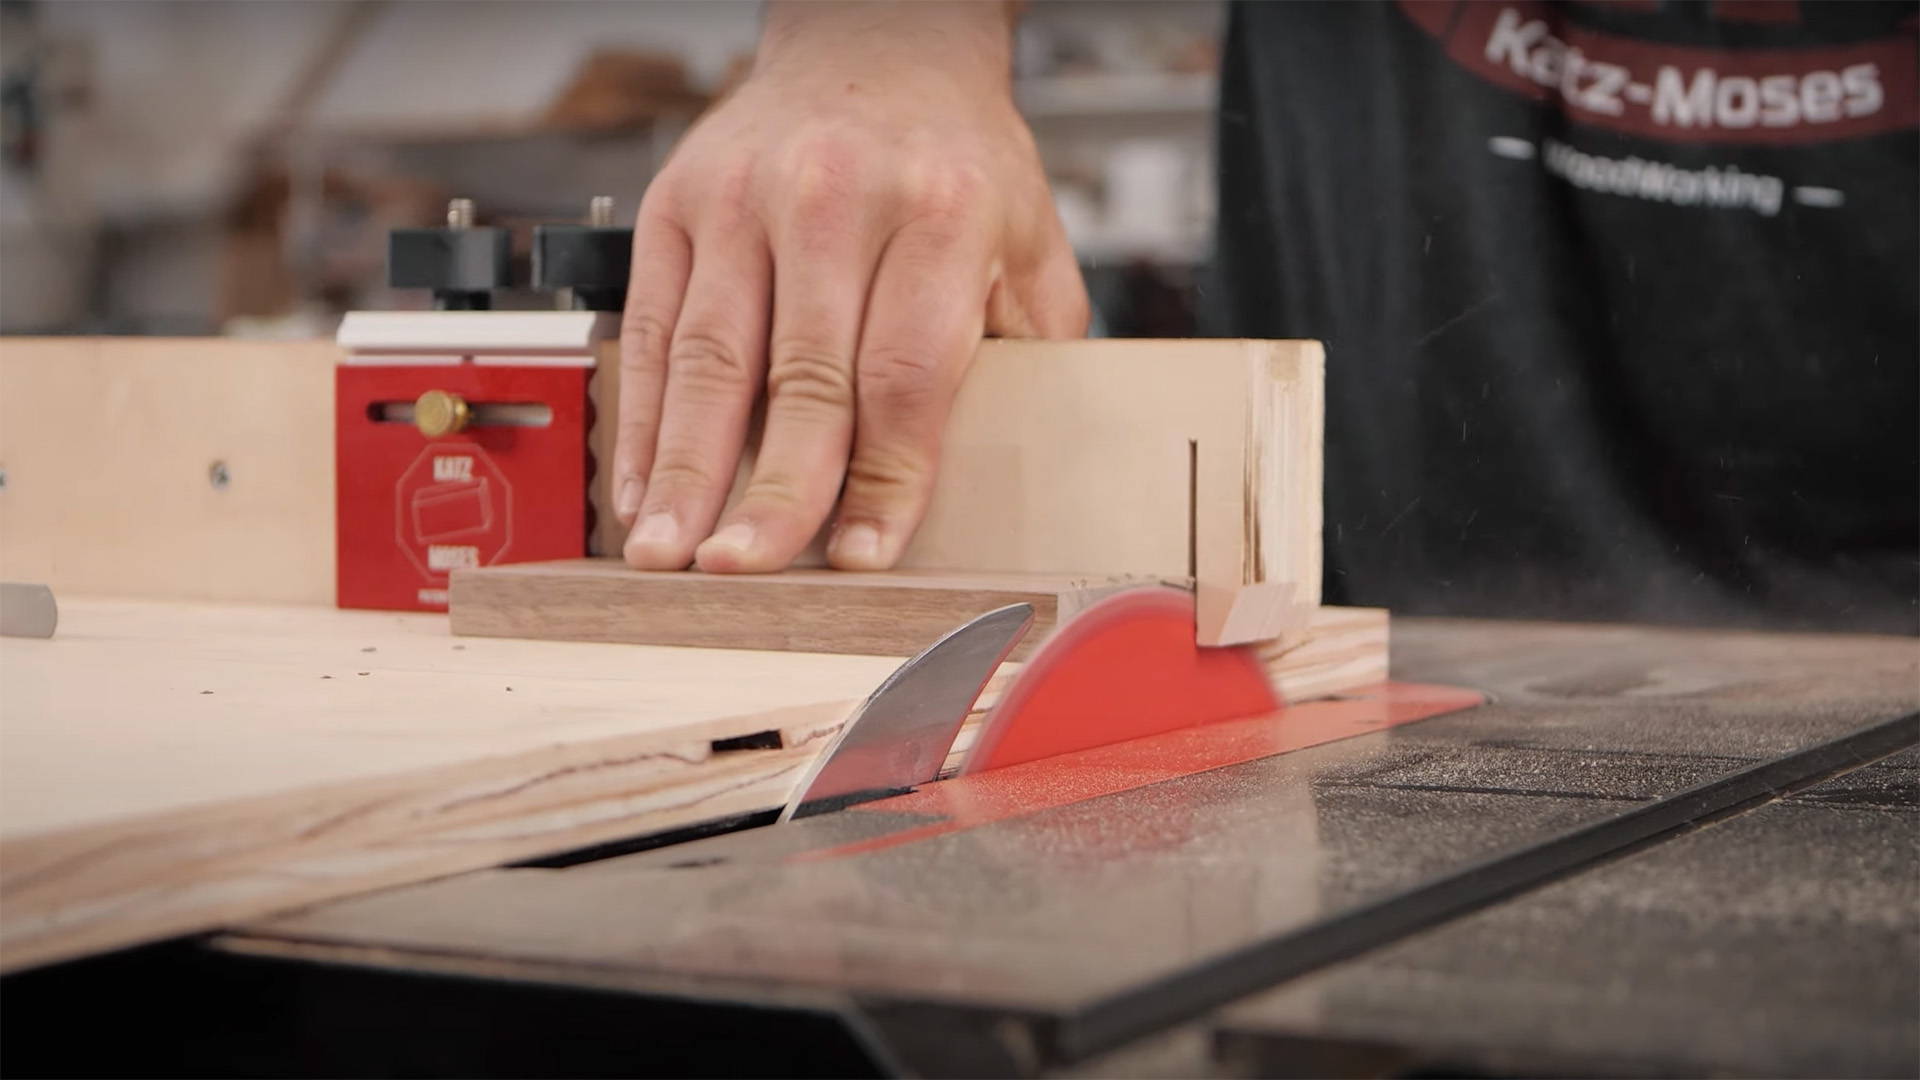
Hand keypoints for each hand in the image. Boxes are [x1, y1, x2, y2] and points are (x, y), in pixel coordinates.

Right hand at [613, 1, 1088, 573]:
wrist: (877, 45)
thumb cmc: (954, 157)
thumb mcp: (1030, 239)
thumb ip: (1026, 350)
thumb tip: (1012, 475)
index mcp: (941, 212)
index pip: (905, 372)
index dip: (883, 477)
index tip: (860, 556)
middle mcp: (835, 199)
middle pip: (802, 376)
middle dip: (772, 490)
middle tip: (747, 570)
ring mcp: (744, 198)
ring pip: (711, 359)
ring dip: (686, 469)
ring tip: (669, 553)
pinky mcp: (678, 203)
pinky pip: (656, 328)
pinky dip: (646, 417)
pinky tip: (642, 485)